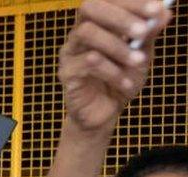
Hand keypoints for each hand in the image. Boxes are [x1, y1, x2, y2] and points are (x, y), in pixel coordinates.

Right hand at [59, 0, 171, 131]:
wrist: (107, 111)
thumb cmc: (121, 79)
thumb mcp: (141, 54)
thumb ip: (149, 34)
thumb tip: (164, 11)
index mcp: (97, 23)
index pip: (107, 0)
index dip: (131, 2)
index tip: (157, 10)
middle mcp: (79, 33)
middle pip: (89, 8)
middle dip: (119, 16)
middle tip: (143, 31)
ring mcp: (69, 53)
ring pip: (87, 33)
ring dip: (117, 46)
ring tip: (138, 62)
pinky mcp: (66, 74)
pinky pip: (88, 64)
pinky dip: (112, 72)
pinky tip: (125, 83)